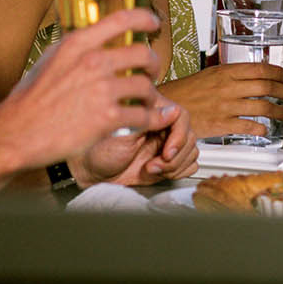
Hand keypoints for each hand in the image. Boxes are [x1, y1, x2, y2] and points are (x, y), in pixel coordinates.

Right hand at [0, 7, 167, 169]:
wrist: (17, 132)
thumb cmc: (29, 100)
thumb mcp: (50, 60)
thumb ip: (75, 50)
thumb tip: (92, 42)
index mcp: (78, 44)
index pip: (121, 20)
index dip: (144, 19)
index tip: (153, 24)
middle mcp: (92, 62)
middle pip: (143, 54)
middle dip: (153, 64)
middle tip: (151, 72)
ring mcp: (102, 89)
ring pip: (146, 87)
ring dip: (150, 95)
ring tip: (145, 102)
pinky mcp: (107, 117)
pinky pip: (143, 116)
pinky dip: (152, 119)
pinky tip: (150, 120)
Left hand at [79, 103, 198, 185]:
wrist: (91, 173)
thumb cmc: (97, 150)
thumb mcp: (121, 133)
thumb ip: (147, 120)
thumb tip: (172, 111)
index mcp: (151, 110)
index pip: (180, 116)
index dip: (178, 135)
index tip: (167, 151)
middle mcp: (161, 125)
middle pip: (189, 136)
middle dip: (174, 155)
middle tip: (155, 165)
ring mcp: (165, 143)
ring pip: (191, 151)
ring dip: (174, 165)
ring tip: (151, 169)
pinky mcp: (167, 160)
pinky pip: (189, 164)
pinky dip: (178, 171)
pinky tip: (158, 173)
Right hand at [156, 62, 282, 139]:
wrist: (168, 107)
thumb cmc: (187, 92)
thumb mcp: (210, 74)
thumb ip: (231, 75)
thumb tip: (255, 76)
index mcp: (226, 72)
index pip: (261, 68)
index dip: (279, 73)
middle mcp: (228, 87)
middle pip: (266, 86)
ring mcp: (226, 106)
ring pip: (262, 107)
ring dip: (280, 112)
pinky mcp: (221, 124)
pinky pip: (248, 126)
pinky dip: (261, 129)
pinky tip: (265, 130)